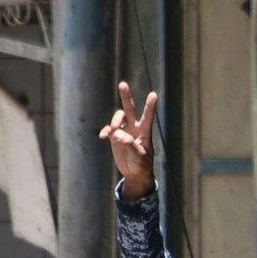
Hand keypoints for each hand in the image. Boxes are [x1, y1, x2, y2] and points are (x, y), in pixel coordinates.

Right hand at [99, 82, 157, 199]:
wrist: (135, 173)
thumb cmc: (141, 165)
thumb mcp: (139, 157)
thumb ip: (130, 145)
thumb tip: (119, 135)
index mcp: (144, 132)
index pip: (148, 116)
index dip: (150, 106)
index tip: (154, 94)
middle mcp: (134, 128)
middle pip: (130, 109)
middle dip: (126, 96)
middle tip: (123, 84)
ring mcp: (124, 131)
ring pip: (117, 118)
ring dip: (114, 123)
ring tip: (114, 134)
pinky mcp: (115, 137)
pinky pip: (107, 129)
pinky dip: (104, 131)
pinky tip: (102, 137)